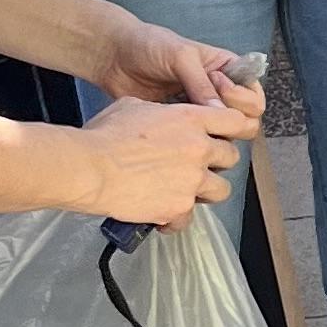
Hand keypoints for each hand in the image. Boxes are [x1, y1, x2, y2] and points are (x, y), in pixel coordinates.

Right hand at [80, 91, 251, 227]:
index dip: (233, 128)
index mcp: (191, 119)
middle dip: (217, 162)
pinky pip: (190, 218)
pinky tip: (162, 215)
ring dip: (205, 191)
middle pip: (231, 157)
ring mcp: (192, 180)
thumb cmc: (104, 136)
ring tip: (184, 191)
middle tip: (197, 165)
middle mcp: (198, 149)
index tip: (225, 135)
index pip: (236, 121)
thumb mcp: (133, 106)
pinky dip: (177, 219)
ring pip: (221, 190)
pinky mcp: (179, 207)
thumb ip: (160, 112)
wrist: (89, 168)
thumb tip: (161, 118)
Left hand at [96, 17, 266, 129]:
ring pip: (224, 135)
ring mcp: (201, 111)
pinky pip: (197, 141)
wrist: (114, 57)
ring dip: (212, 133)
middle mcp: (219, 93)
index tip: (218, 85)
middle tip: (205, 112)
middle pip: (246, 120)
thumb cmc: (149, 45)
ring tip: (186, 122)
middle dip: (233, 121)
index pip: (254, 94)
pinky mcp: (182, 126)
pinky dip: (192, 141)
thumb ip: (200, 83)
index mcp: (227, 70)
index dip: (242, 97)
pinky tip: (175, 132)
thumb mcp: (180, 55)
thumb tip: (220, 114)